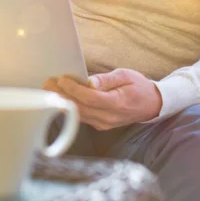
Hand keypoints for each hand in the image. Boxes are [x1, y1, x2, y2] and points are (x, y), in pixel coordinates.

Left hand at [43, 68, 162, 129]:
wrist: (152, 104)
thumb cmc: (139, 86)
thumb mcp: (126, 76)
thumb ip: (107, 79)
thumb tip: (89, 82)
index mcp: (117, 103)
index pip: (90, 98)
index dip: (73, 89)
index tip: (61, 79)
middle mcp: (109, 117)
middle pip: (80, 108)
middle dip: (61, 96)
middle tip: (47, 84)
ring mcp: (104, 123)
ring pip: (78, 114)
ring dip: (62, 102)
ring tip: (49, 90)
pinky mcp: (101, 125)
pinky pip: (82, 117)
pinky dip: (70, 108)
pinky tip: (60, 100)